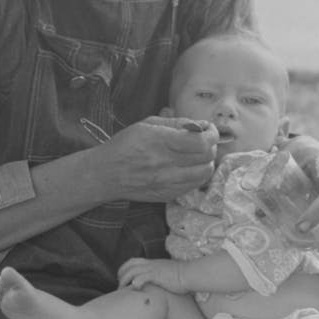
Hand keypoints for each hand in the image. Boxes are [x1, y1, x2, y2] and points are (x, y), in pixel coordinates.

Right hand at [94, 117, 217, 202]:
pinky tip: (189, 168)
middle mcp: (166, 164)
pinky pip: (194, 186)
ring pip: (204, 174)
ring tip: (198, 156)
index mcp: (160, 142)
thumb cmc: (125, 145)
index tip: (209, 130)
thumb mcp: (147, 124)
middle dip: (211, 146)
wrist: (106, 174)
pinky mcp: (167, 195)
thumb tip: (200, 126)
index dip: (212, 134)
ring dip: (206, 162)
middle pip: (206, 157)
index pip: (200, 141)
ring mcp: (167, 182)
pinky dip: (197, 175)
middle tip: (205, 141)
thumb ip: (176, 123)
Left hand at [118, 257, 185, 292]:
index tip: (121, 277)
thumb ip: (160, 277)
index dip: (125, 268)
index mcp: (153, 263)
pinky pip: (143, 277)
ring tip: (122, 289)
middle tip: (118, 284)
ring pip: (133, 271)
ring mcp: (154, 269)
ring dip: (125, 279)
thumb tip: (157, 285)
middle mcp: (151, 264)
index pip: (134, 261)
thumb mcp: (168, 274)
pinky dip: (136, 281)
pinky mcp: (157, 275)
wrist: (191, 274)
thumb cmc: (183, 277)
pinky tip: (135, 287)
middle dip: (121, 273)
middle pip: (130, 264)